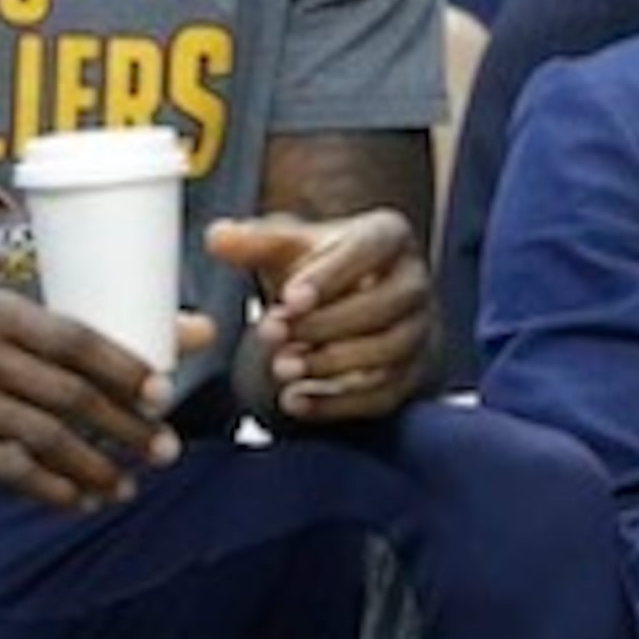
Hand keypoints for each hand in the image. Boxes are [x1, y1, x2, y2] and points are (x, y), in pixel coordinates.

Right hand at [0, 294, 206, 511]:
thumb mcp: (34, 331)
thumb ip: (113, 335)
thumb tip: (206, 331)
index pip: (71, 337)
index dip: (121, 368)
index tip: (164, 397)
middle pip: (60, 392)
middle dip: (121, 425)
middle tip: (164, 451)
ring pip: (36, 437)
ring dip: (92, 466)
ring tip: (128, 485)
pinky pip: (5, 470)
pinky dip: (51, 489)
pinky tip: (82, 500)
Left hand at [201, 209, 431, 421]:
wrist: (351, 303)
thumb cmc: (322, 269)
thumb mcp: (288, 248)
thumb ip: (254, 242)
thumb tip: (218, 238)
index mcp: (388, 235)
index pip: (368, 250)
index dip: (329, 277)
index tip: (288, 300)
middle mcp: (414, 281)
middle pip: (382, 305)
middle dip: (324, 325)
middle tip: (272, 335)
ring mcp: (420, 330)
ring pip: (388, 351)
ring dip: (330, 364)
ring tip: (281, 369)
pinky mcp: (413, 373)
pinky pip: (384, 394)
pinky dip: (338, 403)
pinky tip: (295, 402)